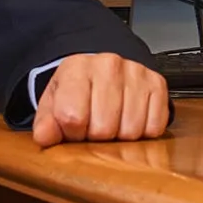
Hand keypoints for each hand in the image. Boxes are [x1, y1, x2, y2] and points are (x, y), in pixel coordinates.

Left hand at [32, 53, 169, 146]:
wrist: (101, 71)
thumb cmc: (77, 92)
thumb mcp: (53, 105)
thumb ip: (45, 123)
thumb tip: (45, 137)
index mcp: (76, 68)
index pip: (72, 117)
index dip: (71, 133)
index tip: (72, 128)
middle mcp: (108, 65)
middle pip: (104, 128)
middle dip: (96, 136)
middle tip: (93, 127)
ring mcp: (136, 73)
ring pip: (130, 130)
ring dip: (120, 137)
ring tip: (111, 123)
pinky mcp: (157, 83)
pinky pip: (154, 126)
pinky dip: (143, 132)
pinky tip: (130, 120)